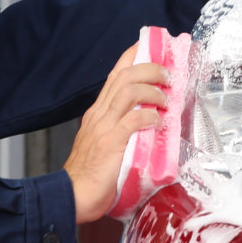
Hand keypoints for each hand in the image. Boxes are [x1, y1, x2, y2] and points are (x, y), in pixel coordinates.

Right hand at [64, 44, 167, 223]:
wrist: (73, 195)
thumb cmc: (90, 174)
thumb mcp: (104, 142)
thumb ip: (120, 128)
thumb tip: (148, 121)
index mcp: (98, 112)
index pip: (115, 74)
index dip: (133, 56)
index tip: (151, 46)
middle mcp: (99, 114)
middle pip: (124, 76)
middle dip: (149, 68)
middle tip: (168, 74)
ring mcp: (103, 127)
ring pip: (128, 91)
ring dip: (152, 90)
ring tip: (166, 99)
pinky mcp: (110, 143)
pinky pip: (132, 121)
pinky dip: (148, 116)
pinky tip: (159, 122)